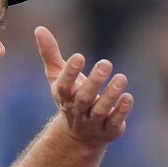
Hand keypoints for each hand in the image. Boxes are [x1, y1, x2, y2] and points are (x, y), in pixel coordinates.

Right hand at [34, 26, 132, 145]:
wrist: (79, 138)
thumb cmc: (70, 97)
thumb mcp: (57, 77)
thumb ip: (50, 54)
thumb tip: (39, 28)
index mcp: (64, 97)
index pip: (63, 86)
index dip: (70, 73)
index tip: (79, 56)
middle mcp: (77, 111)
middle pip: (83, 98)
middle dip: (94, 82)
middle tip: (106, 63)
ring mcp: (93, 123)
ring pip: (101, 110)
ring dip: (111, 95)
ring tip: (121, 78)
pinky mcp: (109, 131)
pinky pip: (115, 121)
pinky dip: (121, 111)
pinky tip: (128, 97)